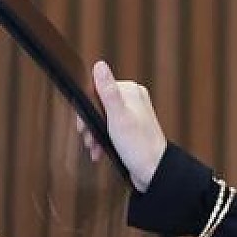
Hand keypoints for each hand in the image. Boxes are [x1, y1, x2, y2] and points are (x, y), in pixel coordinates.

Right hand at [80, 60, 168, 192]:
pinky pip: (109, 130)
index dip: (86, 109)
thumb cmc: (139, 146)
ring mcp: (132, 114)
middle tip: (88, 139)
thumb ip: (107, 91)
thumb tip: (99, 65)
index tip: (83, 125)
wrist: (153, 171)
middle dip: (89, 125)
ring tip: (93, 148)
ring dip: (93, 135)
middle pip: (98, 106)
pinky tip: (99, 152)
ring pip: (102, 120)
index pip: (97, 91)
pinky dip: (101, 140)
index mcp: (131, 92)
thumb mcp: (118, 117)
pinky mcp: (130, 129)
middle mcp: (133, 100)